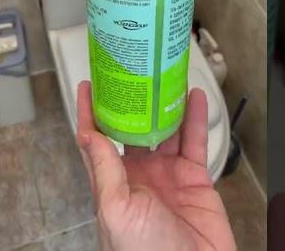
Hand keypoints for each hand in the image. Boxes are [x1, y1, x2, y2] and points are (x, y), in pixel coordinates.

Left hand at [76, 81, 235, 250]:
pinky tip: (195, 99)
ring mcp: (167, 175)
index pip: (96, 140)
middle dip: (133, 101)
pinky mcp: (194, 178)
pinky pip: (195, 141)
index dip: (89, 113)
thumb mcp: (117, 211)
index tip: (88, 86)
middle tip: (134, 72)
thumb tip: (89, 135)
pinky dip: (196, 119)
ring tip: (167, 77)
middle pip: (133, 128)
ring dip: (166, 105)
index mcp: (113, 182)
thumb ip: (105, 171)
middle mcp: (138, 174)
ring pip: (166, 130)